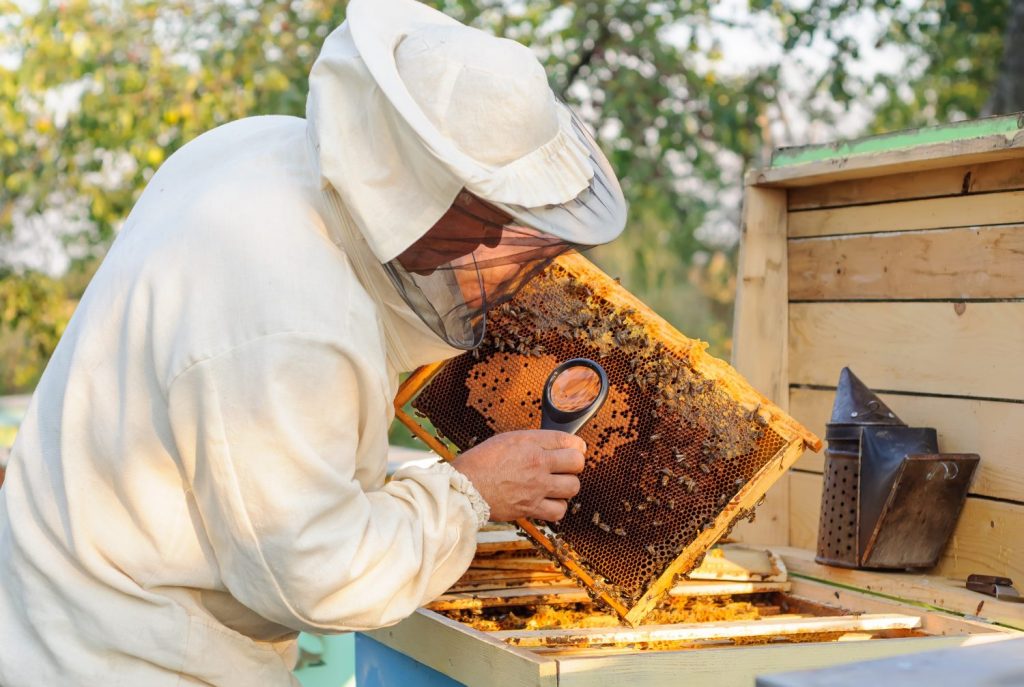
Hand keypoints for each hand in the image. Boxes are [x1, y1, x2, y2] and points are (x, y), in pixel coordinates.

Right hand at [451, 430, 584, 521]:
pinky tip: (549, 502)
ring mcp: (537, 487)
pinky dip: (557, 508)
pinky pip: (559, 511)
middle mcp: (537, 463)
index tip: (574, 449)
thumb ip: (532, 441)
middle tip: (564, 468)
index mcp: (530, 443)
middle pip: (577, 463)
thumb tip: (552, 445)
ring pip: (573, 487)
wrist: (464, 487)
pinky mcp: (531, 508)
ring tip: (556, 486)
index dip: (576, 445)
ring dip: (566, 486)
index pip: (569, 440)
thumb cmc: (480, 462)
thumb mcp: (506, 439)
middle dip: (573, 465)